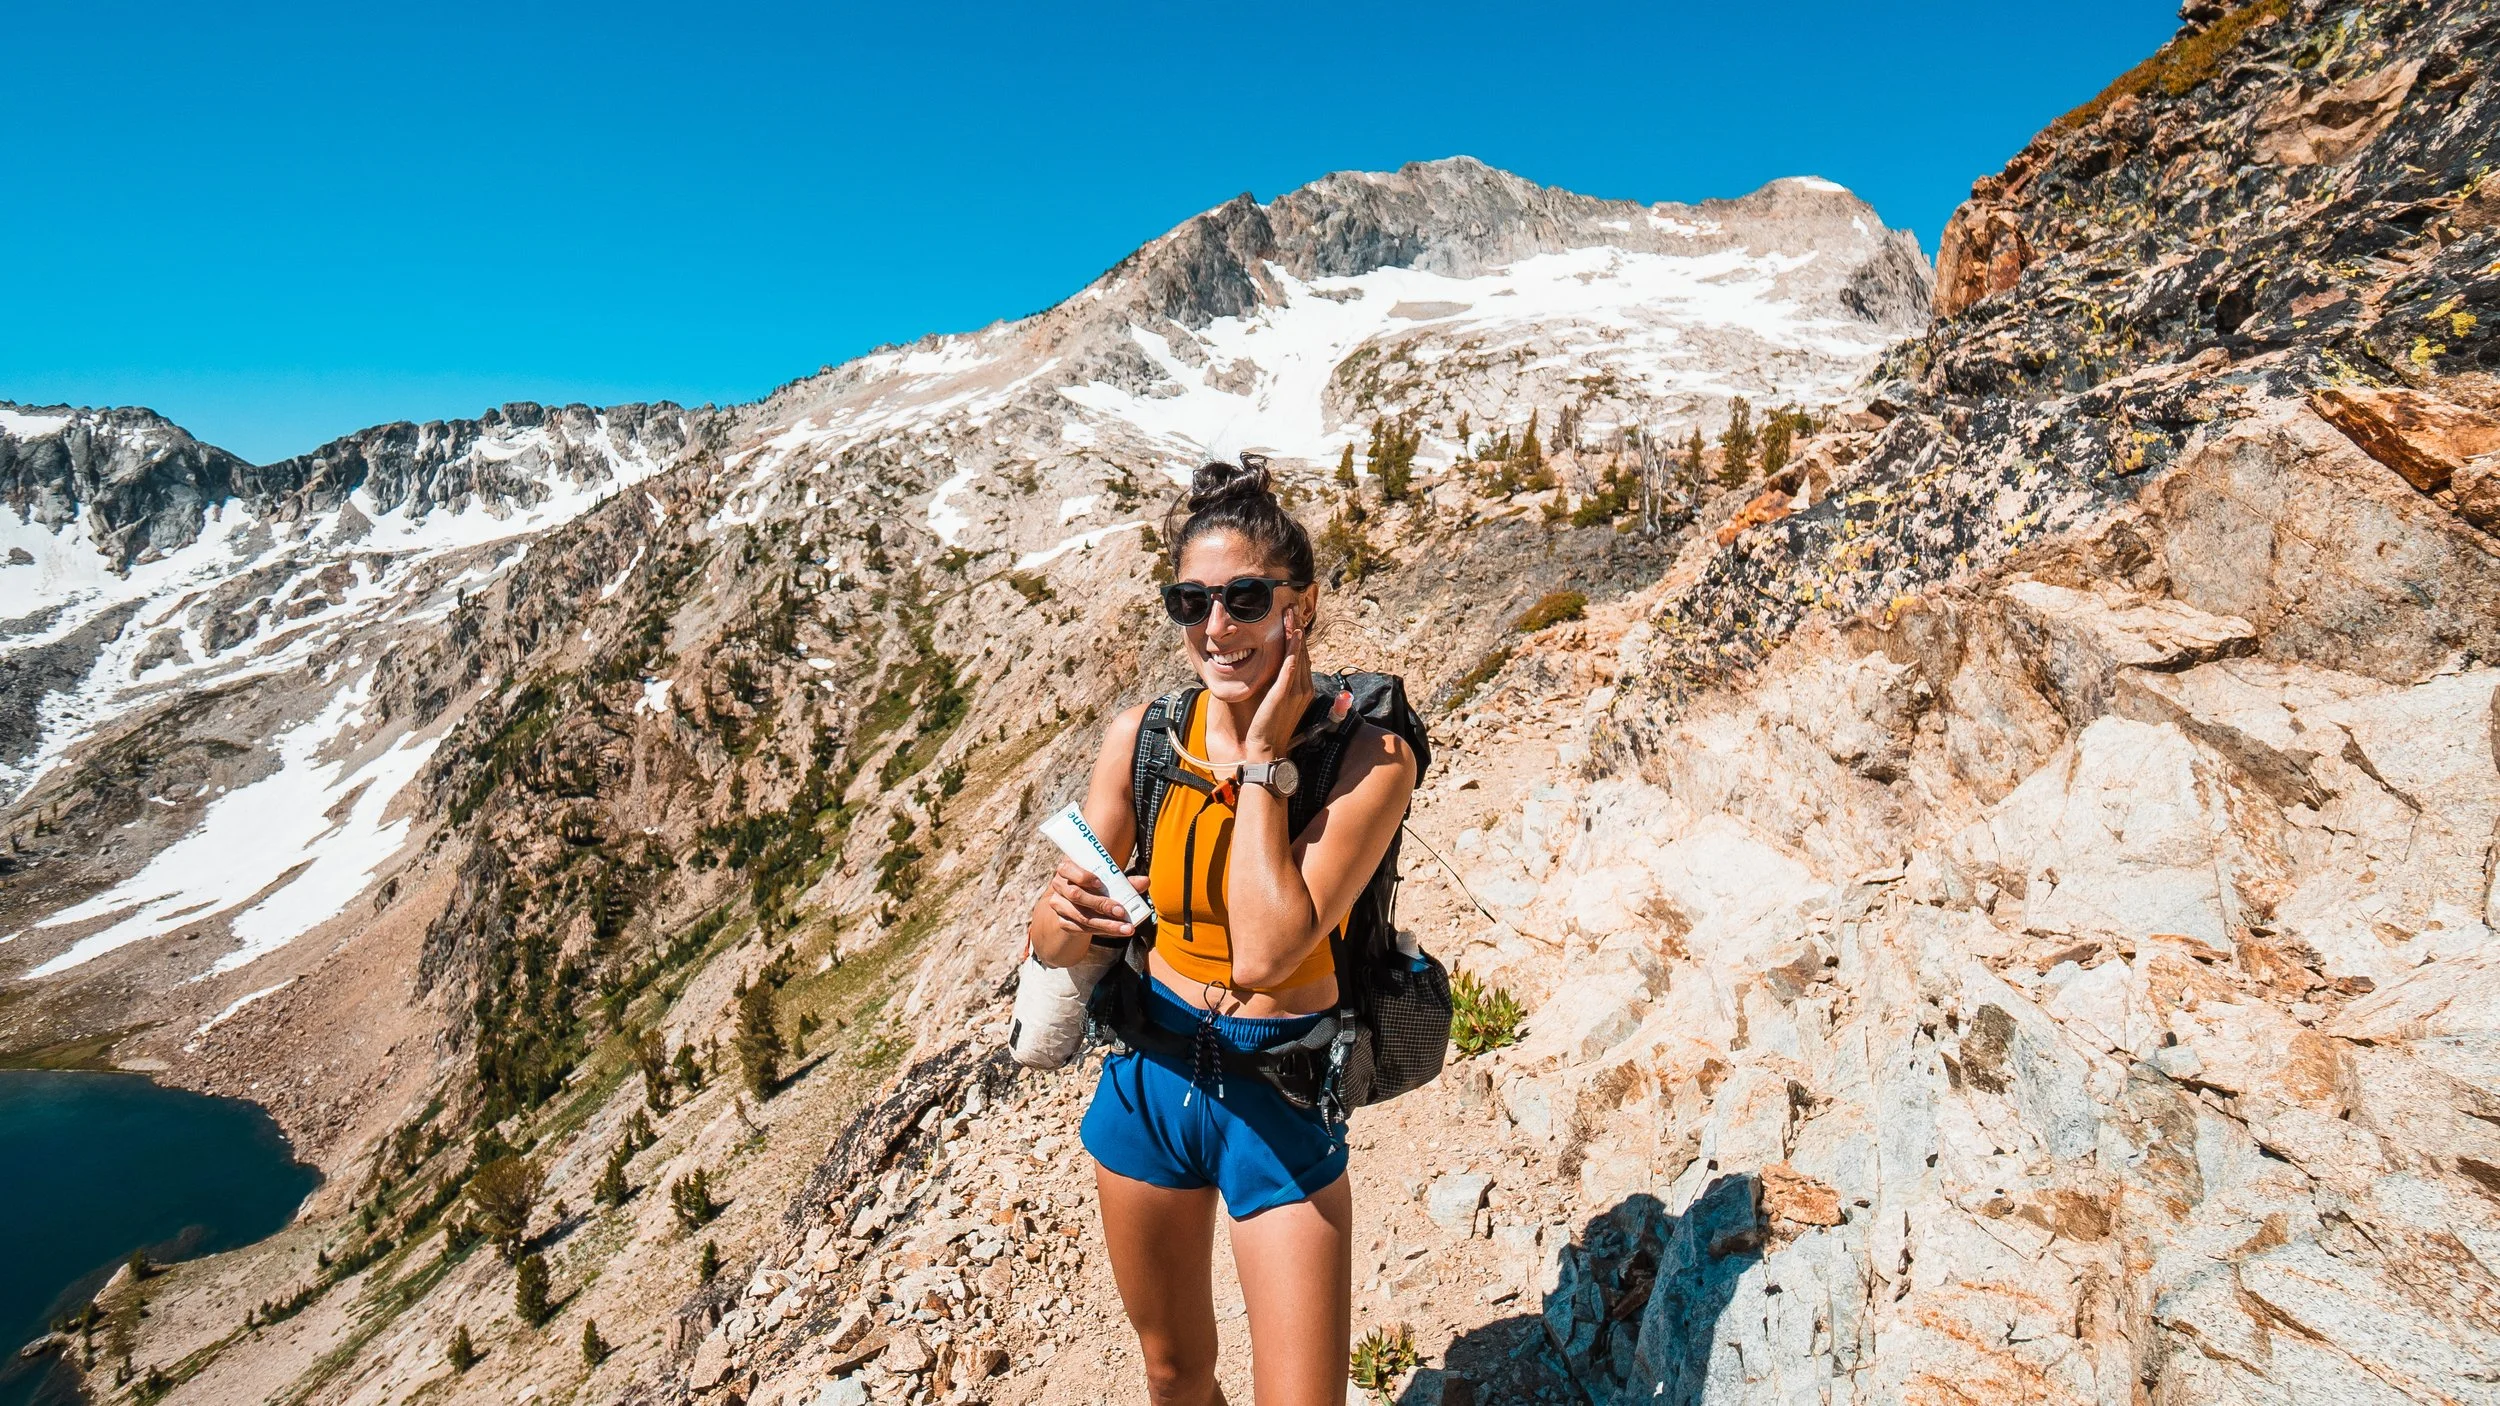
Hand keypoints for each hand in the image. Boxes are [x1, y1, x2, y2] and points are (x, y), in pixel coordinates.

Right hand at [1038, 858, 1147, 956]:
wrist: (1080, 902)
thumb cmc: (1096, 885)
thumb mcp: (1108, 880)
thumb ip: (1125, 881)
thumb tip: (1146, 881)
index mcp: (1066, 870)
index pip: (1067, 869)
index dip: (1083, 876)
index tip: (1101, 883)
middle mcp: (1060, 888)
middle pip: (1077, 896)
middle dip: (1101, 904)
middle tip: (1122, 912)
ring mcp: (1060, 907)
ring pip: (1082, 917)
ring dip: (1107, 924)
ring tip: (1127, 928)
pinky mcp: (1064, 923)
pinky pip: (1083, 929)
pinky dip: (1103, 931)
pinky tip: (1118, 931)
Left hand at [1245, 603, 1313, 760]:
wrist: (1266, 749)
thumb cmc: (1269, 727)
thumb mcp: (1278, 702)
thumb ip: (1281, 685)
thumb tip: (1278, 669)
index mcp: (1304, 688)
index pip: (1301, 655)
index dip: (1297, 634)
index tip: (1291, 617)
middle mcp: (1304, 687)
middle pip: (1301, 650)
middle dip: (1296, 626)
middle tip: (1291, 606)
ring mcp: (1296, 690)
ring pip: (1298, 654)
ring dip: (1294, 631)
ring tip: (1290, 612)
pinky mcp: (1284, 693)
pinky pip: (1291, 667)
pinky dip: (1292, 650)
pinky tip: (1292, 635)